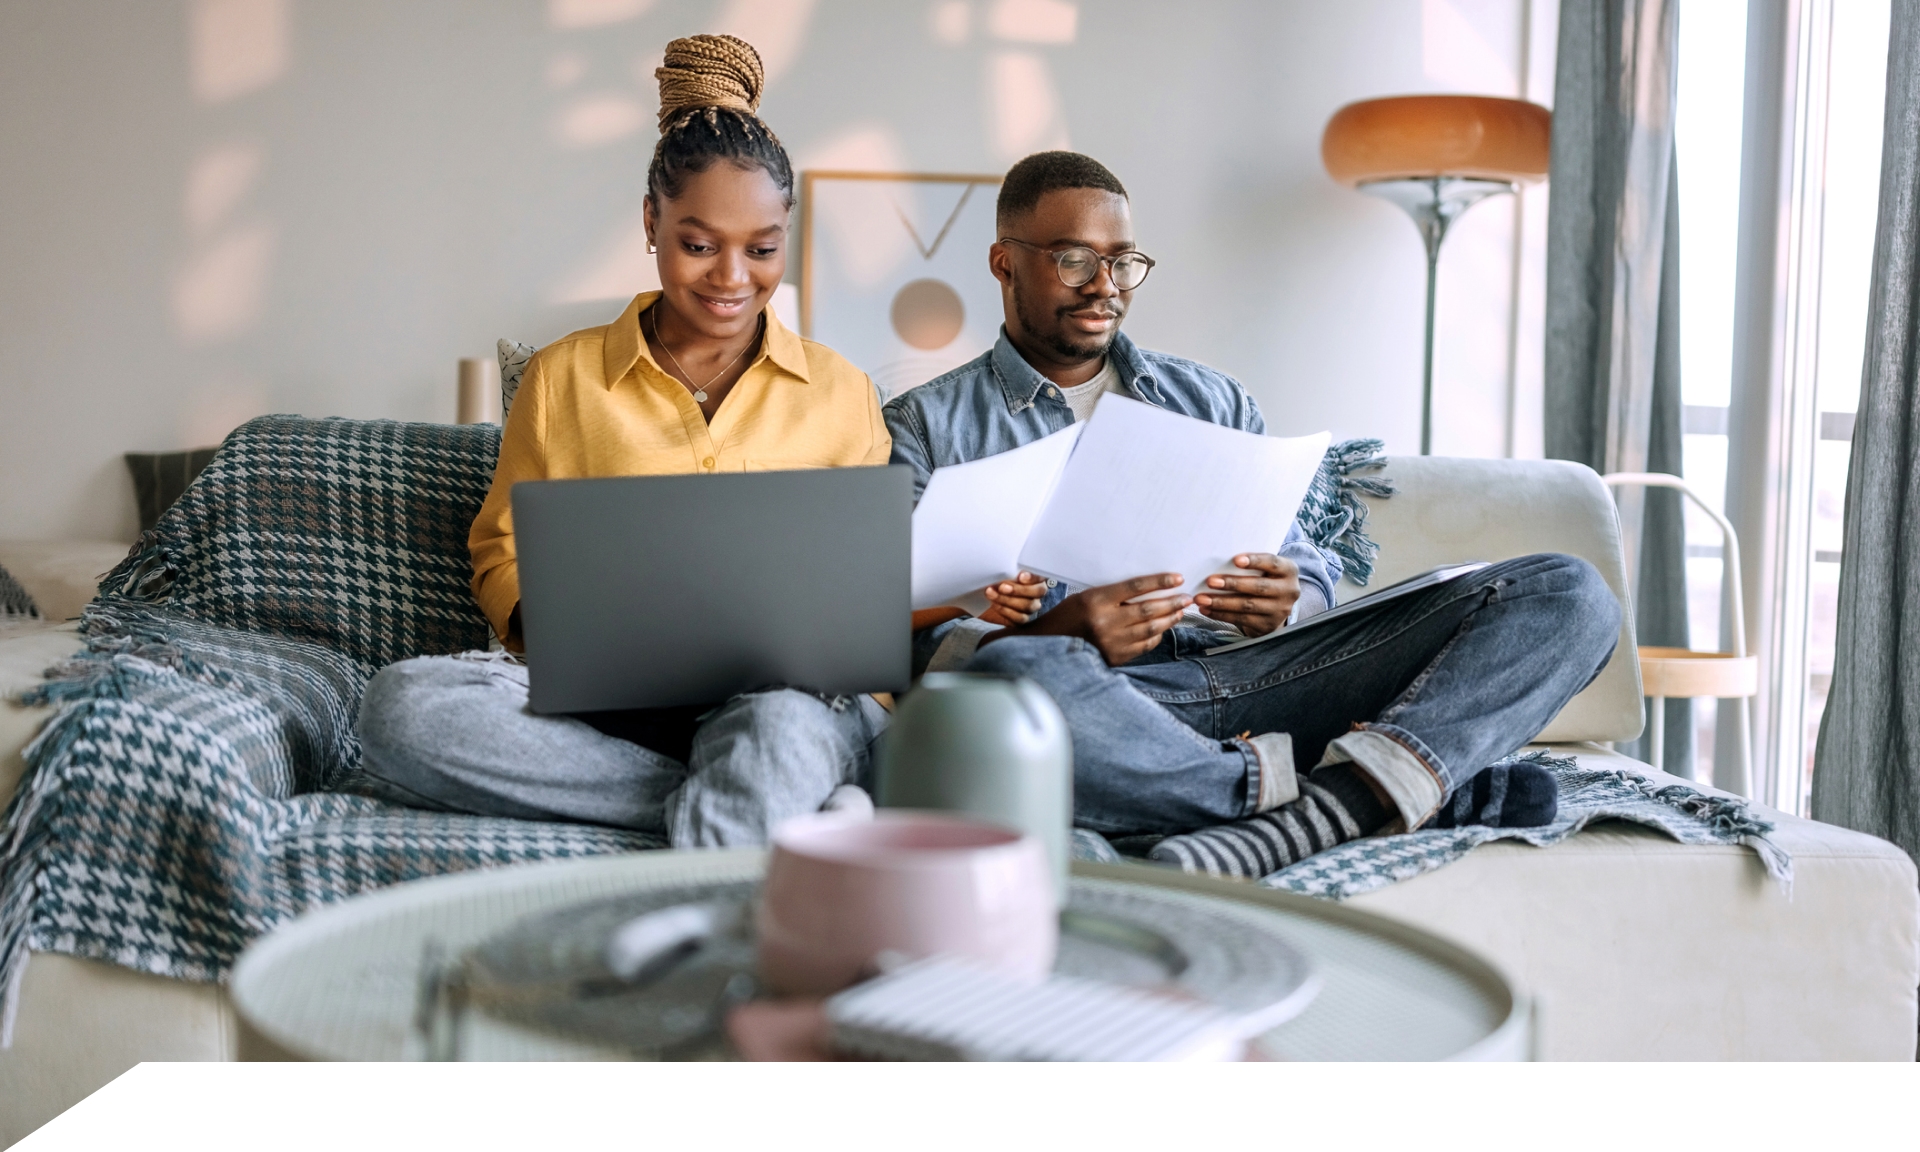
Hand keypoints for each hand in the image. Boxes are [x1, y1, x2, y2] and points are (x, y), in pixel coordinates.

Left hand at [978, 571, 1048, 625]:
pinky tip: (995, 605)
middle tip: (1002, 587)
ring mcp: (1030, 606)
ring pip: (1028, 605)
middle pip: (1038, 592)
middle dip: (1019, 589)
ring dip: (1007, 600)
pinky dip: (1006, 611)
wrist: (979, 597)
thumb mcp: (998, 571)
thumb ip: (1006, 568)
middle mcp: (1036, 592)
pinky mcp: (1021, 619)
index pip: (1041, 575)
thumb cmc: (992, 579)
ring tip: (991, 593)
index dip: (1033, 577)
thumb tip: (1005, 566)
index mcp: (1034, 576)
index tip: (1020, 576)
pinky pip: (1020, 618)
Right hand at [984, 572, 1189, 665]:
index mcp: (1096, 601)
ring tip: (1180, 611)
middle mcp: (1105, 622)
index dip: (1159, 582)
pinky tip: (1163, 628)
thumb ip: (1114, 595)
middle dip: (1172, 602)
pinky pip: (1144, 645)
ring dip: (1170, 619)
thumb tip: (1147, 591)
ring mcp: (1111, 642)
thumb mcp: (1086, 597)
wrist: (1048, 646)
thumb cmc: (1067, 617)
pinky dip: (1156, 636)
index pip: (1135, 588)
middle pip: (1148, 609)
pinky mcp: (1115, 657)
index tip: (1177, 579)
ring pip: (1151, 628)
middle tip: (1186, 597)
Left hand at [1194, 553, 1299, 636]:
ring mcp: (1279, 611)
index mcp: (1288, 571)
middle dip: (1232, 584)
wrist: (1275, 607)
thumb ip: (1251, 565)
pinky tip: (1206, 609)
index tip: (1235, 560)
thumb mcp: (1265, 569)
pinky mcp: (1267, 625)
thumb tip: (1218, 560)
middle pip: (1258, 587)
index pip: (1272, 563)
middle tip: (1210, 581)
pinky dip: (1221, 614)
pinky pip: (1241, 620)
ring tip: (1201, 598)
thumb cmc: (1264, 579)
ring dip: (1221, 602)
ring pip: (1247, 606)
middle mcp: (1288, 591)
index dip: (1255, 561)